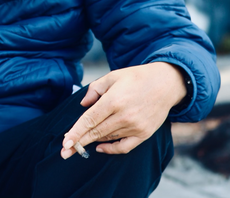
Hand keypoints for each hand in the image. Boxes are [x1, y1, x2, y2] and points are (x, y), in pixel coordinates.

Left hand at [61, 62, 186, 158]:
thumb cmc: (136, 78)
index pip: (90, 120)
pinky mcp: (144, 134)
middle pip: (96, 132)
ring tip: (79, 144)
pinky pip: (124, 147)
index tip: (65, 143)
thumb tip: (82, 105)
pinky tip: (99, 147)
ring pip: (107, 138)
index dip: (76, 132)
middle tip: (65, 152)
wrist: (164, 84)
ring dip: (92, 141)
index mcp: (114, 100)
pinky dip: (111, 149)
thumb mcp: (112, 76)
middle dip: (79, 142)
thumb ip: (95, 89)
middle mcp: (124, 116)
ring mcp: (135, 127)